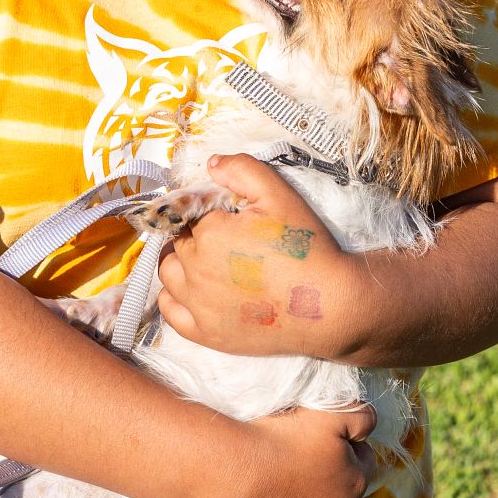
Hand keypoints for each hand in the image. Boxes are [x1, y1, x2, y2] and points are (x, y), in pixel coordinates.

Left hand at [155, 154, 373, 358]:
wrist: (329, 304)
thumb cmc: (306, 247)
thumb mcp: (279, 194)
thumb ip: (242, 169)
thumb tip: (210, 163)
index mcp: (209, 233)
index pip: (191, 213)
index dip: (208, 212)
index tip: (228, 218)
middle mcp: (195, 269)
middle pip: (179, 241)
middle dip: (196, 235)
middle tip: (227, 239)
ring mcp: (198, 305)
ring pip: (168, 273)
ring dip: (179, 262)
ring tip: (205, 260)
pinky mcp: (206, 333)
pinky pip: (170, 312)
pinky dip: (173, 297)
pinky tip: (189, 290)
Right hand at [211, 404, 376, 497]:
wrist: (232, 475)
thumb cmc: (278, 440)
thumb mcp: (328, 414)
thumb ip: (360, 417)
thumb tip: (370, 426)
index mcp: (355, 483)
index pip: (361, 463)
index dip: (340, 449)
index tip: (313, 442)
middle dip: (323, 483)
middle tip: (290, 465)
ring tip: (273, 491)